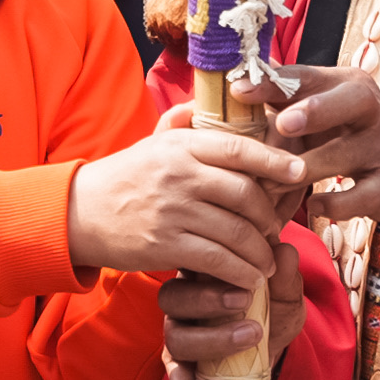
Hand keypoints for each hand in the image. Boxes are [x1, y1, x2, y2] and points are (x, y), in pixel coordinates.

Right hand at [65, 108, 304, 285]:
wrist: (79, 213)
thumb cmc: (125, 176)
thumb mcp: (154, 141)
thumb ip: (186, 122)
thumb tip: (218, 100)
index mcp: (182, 145)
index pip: (239, 148)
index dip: (275, 160)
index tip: (300, 171)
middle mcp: (180, 175)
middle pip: (245, 194)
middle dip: (270, 216)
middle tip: (276, 229)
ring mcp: (173, 211)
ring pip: (236, 232)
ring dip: (260, 252)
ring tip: (266, 261)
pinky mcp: (165, 245)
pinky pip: (217, 260)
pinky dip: (241, 272)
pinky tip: (250, 279)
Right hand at [162, 244, 306, 379]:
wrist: (273, 351)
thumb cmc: (271, 311)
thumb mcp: (284, 294)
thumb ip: (284, 275)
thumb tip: (284, 251)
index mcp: (199, 276)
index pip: (189, 262)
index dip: (212, 266)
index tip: (247, 273)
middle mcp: (181, 305)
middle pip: (172, 298)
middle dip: (207, 300)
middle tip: (245, 301)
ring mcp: (177, 338)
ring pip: (176, 340)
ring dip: (213, 340)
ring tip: (252, 337)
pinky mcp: (180, 372)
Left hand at [244, 65, 379, 229]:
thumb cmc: (356, 133)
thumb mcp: (331, 107)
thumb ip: (289, 95)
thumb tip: (238, 74)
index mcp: (347, 84)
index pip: (309, 77)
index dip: (273, 84)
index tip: (239, 91)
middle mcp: (370, 110)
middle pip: (347, 101)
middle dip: (314, 111)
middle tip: (284, 125)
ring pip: (344, 155)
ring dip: (304, 169)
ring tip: (269, 184)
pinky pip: (357, 197)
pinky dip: (333, 203)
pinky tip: (314, 205)